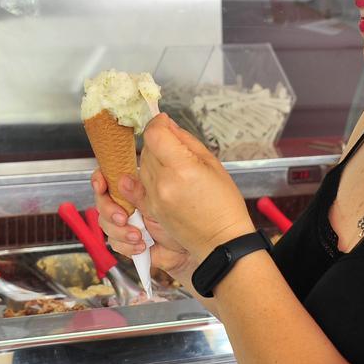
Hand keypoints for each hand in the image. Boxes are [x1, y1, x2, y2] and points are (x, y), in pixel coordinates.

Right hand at [90, 169, 196, 287]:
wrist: (203, 248)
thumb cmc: (197, 217)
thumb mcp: (172, 196)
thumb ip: (144, 188)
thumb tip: (123, 180)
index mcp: (140, 185)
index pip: (111, 176)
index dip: (101, 179)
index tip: (101, 184)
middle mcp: (132, 203)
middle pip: (102, 200)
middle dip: (109, 209)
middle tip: (123, 216)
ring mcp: (130, 223)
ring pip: (106, 223)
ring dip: (119, 230)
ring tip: (138, 235)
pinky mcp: (131, 243)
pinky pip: (115, 243)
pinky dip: (126, 245)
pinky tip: (141, 245)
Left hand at [136, 114, 254, 262]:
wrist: (221, 241)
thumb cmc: (224, 204)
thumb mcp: (213, 164)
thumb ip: (187, 141)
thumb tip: (168, 125)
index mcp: (182, 168)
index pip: (154, 135)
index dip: (158, 123)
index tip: (164, 122)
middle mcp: (163, 183)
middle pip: (147, 149)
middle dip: (158, 143)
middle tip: (175, 148)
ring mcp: (154, 198)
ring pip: (141, 166)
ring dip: (153, 161)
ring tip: (174, 168)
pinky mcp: (150, 210)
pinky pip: (139, 185)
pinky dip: (147, 178)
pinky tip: (163, 179)